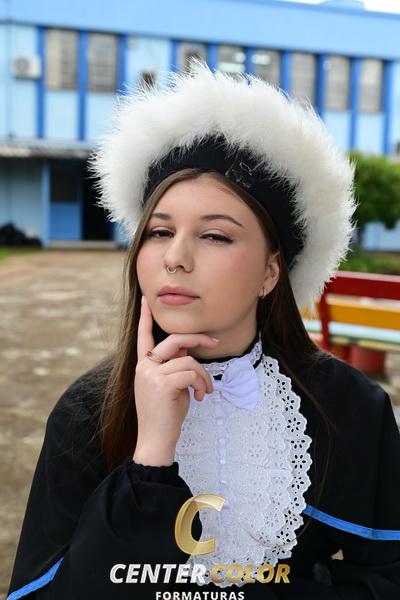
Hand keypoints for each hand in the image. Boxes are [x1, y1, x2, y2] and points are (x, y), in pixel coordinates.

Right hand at [133, 295, 219, 465]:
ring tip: (204, 391)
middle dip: (198, 338)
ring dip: (204, 375)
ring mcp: (151, 374)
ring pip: (189, 360)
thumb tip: (189, 352)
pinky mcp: (162, 384)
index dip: (145, 317)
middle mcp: (144, 366)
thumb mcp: (170, 386)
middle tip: (215, 341)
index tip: (146, 299)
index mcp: (143, 366)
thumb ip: (175, 366)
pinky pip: (192, 373)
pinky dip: (202, 383)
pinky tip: (200, 397)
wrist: (155, 441)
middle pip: (175, 339)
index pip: (143, 336)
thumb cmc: (165, 416)